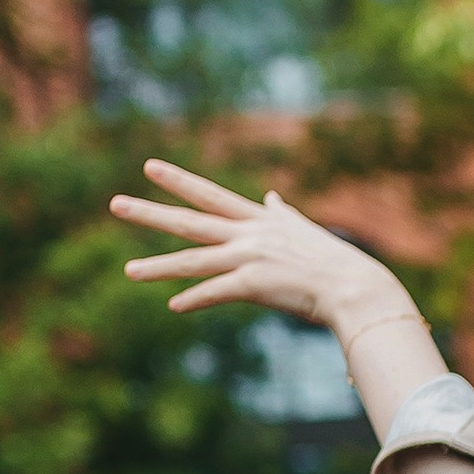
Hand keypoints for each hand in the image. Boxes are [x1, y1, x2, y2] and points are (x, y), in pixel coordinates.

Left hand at [111, 159, 410, 337]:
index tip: (150, 167)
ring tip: (129, 272)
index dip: (180, 181)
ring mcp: (250, 258)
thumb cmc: (337, 265)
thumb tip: (272, 196)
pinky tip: (176, 305)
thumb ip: (283, 214)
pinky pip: (216, 292)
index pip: (211, 196)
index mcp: (261, 221)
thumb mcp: (306, 231)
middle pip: (190, 223)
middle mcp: (250, 235)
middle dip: (151, 213)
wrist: (357, 288)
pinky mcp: (255, 284)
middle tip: (116, 204)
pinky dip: (196, 300)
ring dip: (159, 267)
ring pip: (195, 261)